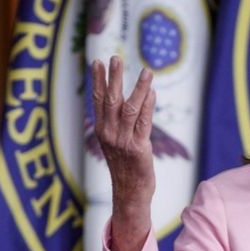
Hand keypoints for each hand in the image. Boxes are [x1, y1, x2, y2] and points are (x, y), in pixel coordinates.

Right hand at [91, 56, 155, 250]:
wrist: (130, 193)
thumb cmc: (127, 166)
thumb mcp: (118, 142)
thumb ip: (121, 123)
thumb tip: (133, 100)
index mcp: (102, 130)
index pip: (98, 101)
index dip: (98, 81)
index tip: (97, 62)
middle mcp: (109, 133)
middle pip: (110, 100)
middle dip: (113, 78)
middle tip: (115, 58)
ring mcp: (123, 141)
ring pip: (129, 109)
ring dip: (138, 88)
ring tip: (146, 71)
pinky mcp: (138, 148)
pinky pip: (143, 123)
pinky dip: (148, 106)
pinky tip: (152, 93)